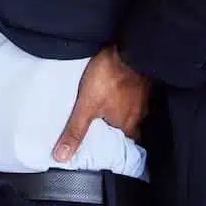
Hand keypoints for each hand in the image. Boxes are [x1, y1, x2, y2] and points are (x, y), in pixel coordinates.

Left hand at [53, 45, 150, 162]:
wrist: (128, 50)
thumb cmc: (108, 78)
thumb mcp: (86, 106)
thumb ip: (75, 131)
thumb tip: (62, 155)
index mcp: (127, 123)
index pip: (126, 142)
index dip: (117, 143)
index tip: (109, 144)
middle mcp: (139, 113)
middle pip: (130, 125)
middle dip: (119, 124)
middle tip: (106, 122)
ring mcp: (143, 96)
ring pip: (134, 108)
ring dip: (124, 107)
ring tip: (109, 103)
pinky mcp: (143, 79)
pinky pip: (136, 91)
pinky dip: (128, 91)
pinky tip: (118, 85)